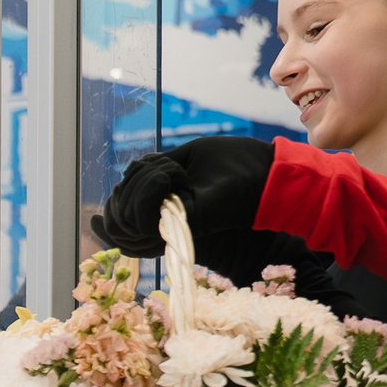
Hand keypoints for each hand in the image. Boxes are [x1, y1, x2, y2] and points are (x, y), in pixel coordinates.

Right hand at [92, 136, 276, 255]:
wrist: (267, 179)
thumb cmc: (236, 165)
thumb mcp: (188, 158)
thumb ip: (158, 171)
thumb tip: (129, 173)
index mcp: (165, 201)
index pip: (121, 200)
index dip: (128, 181)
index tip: (155, 165)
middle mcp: (162, 218)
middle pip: (118, 207)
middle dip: (134, 181)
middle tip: (169, 168)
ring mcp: (169, 225)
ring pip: (125, 216)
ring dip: (142, 185)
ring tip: (174, 173)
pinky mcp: (180, 228)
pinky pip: (141, 219)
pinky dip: (148, 192)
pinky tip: (174, 176)